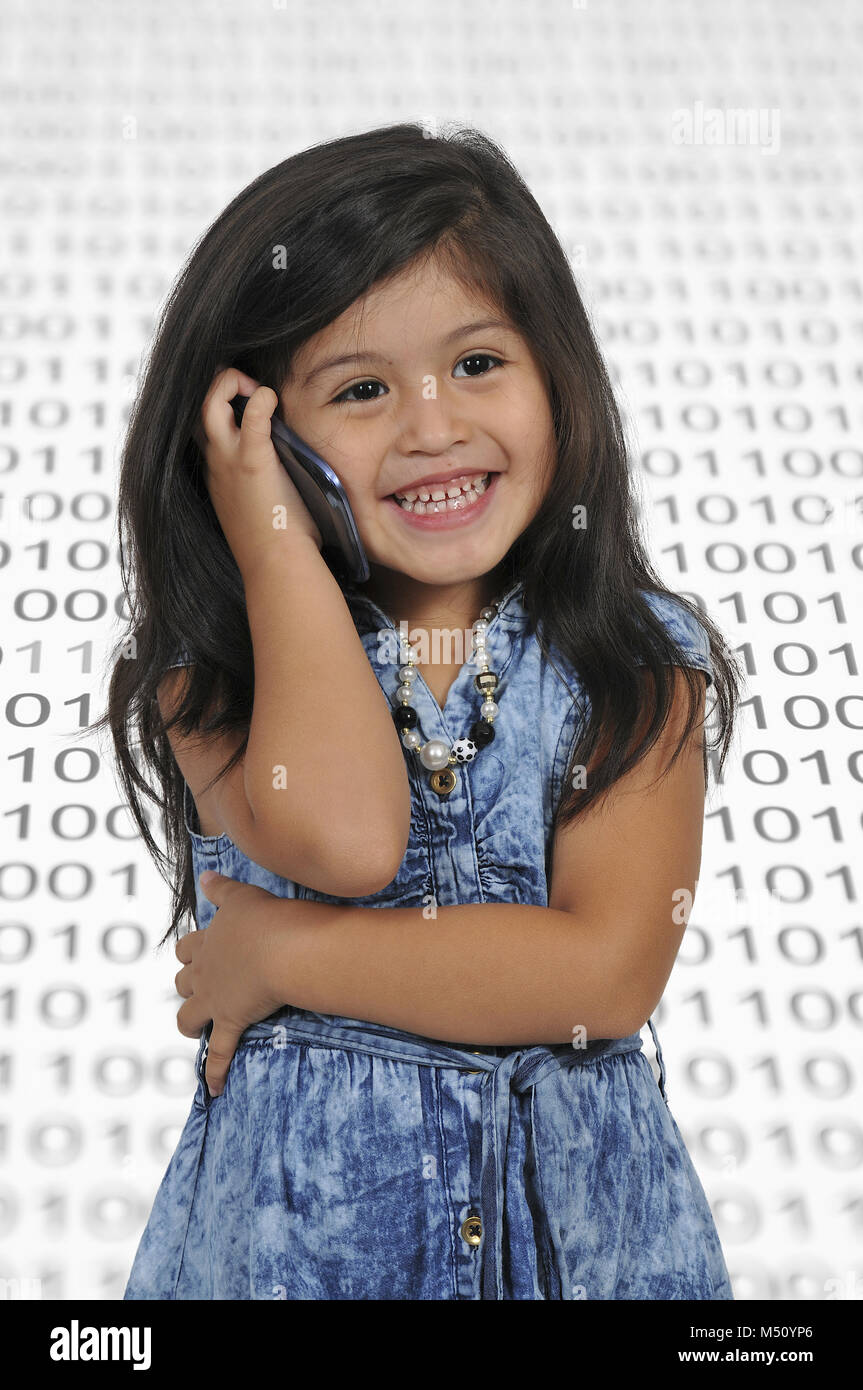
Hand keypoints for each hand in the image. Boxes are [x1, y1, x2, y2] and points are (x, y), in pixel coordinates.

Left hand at [175, 872, 289, 1096]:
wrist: (282, 949)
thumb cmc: (268, 919)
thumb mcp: (242, 896)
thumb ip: (221, 888)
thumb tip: (205, 875)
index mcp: (209, 941)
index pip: (188, 948)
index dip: (191, 952)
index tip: (197, 954)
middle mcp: (205, 971)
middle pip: (184, 981)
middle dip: (189, 985)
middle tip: (200, 990)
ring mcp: (214, 999)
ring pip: (188, 1016)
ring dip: (190, 1023)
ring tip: (195, 1028)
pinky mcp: (229, 1021)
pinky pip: (218, 1053)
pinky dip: (214, 1072)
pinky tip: (213, 1088)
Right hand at [194, 365, 322, 575]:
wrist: (276, 566)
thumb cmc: (277, 545)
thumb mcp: (257, 508)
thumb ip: (261, 484)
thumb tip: (287, 471)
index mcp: (218, 475)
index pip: (204, 430)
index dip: (220, 408)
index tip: (245, 405)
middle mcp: (216, 464)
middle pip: (197, 410)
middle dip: (217, 387)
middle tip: (248, 387)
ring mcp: (230, 462)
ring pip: (209, 405)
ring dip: (229, 384)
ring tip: (256, 387)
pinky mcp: (253, 463)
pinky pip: (251, 418)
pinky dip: (260, 399)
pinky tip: (272, 396)